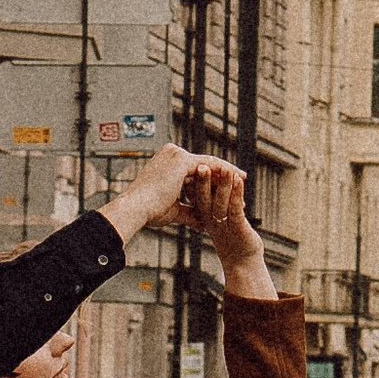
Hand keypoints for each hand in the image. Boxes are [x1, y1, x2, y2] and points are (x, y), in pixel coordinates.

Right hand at [99, 146, 240, 247]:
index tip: (225, 185)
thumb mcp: (173, 210)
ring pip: (209, 163)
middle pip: (204, 163)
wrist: (136, 209)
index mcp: (166, 162)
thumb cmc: (149, 211)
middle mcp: (171, 153)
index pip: (195, 167)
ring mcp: (176, 155)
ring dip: (227, 172)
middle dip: (223, 173)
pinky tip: (237, 179)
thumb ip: (189, 212)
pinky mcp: (182, 161)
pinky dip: (224, 172)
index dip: (211, 177)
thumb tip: (202, 223)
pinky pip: (210, 165)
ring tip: (242, 181)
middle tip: (241, 180)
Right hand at [197, 166, 275, 296]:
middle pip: (203, 197)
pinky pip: (235, 209)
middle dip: (203, 180)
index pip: (194, 198)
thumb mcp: (211, 226)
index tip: (191, 169)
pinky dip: (236, 194)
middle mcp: (210, 220)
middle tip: (202, 165)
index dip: (192, 184)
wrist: (243, 266)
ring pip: (220, 200)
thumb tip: (192, 197)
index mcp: (201, 219)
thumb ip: (200, 212)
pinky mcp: (237, 228)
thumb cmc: (232, 246)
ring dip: (222, 183)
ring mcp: (223, 224)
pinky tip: (239, 181)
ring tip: (224, 167)